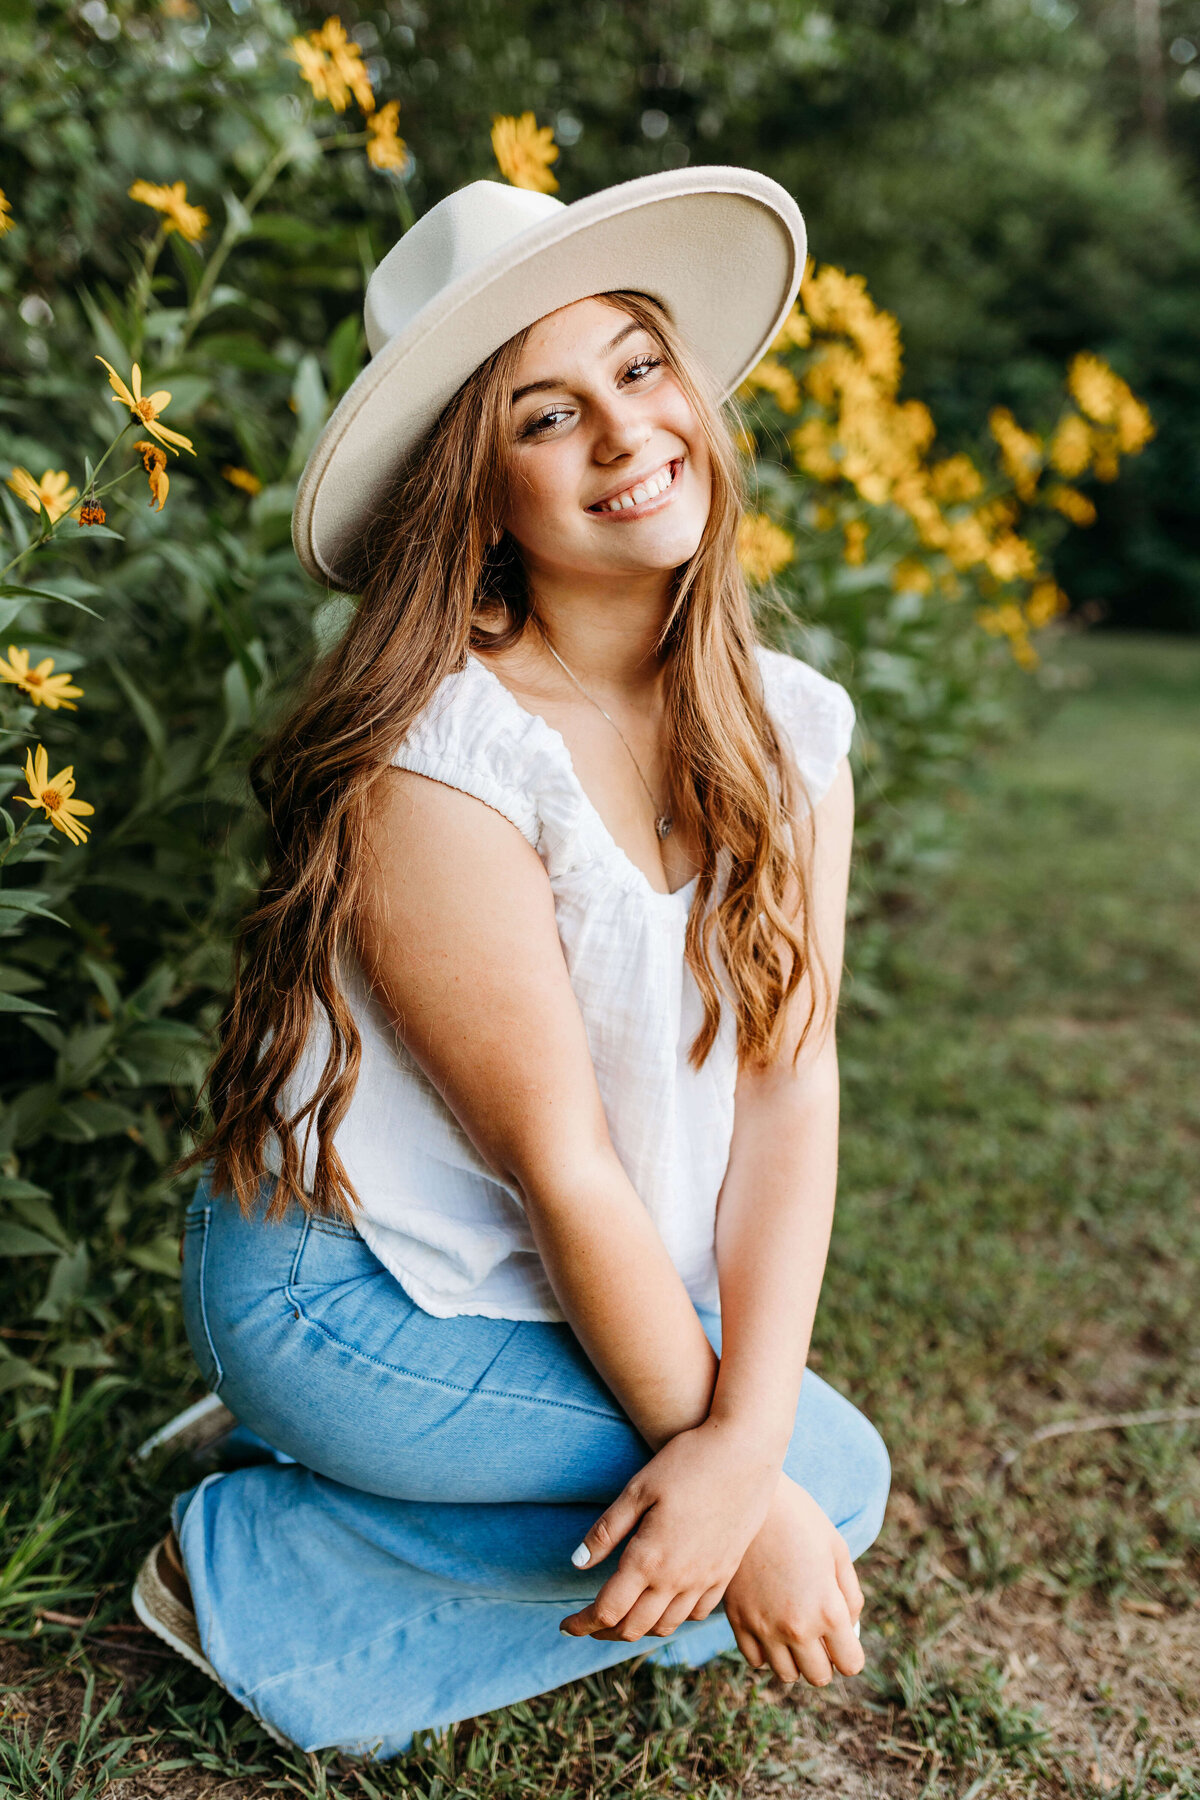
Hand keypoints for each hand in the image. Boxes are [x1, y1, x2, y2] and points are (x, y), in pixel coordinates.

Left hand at [558, 1417, 781, 1643]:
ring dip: (639, 1628)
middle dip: (605, 1631)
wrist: (746, 1451)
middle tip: (588, 1624)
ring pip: (666, 1625)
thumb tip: (577, 1564)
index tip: (566, 1625)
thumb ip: (606, 1531)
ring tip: (622, 1616)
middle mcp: (678, 1579)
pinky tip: (663, 1602)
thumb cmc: (687, 1461)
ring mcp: (706, 1579)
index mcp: (649, 1559)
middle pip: (634, 1627)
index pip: (608, 1611)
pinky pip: (696, 1613)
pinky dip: (673, 1617)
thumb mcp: (638, 1489)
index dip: (582, 1624)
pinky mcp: (726, 1572)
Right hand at [723, 1474, 863, 1685]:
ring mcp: (763, 1627)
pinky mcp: (737, 1619)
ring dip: (795, 1659)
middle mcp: (796, 1627)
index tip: (844, 1638)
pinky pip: (755, 1660)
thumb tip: (849, 1628)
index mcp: (828, 1611)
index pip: (850, 1665)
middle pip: (819, 1676)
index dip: (851, 1653)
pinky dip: (766, 1652)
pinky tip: (771, 1626)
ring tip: (795, 1630)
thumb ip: (850, 1595)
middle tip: (821, 1634)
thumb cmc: (800, 1518)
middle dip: (826, 1660)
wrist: (749, 1497)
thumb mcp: (837, 1550)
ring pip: (785, 1674)